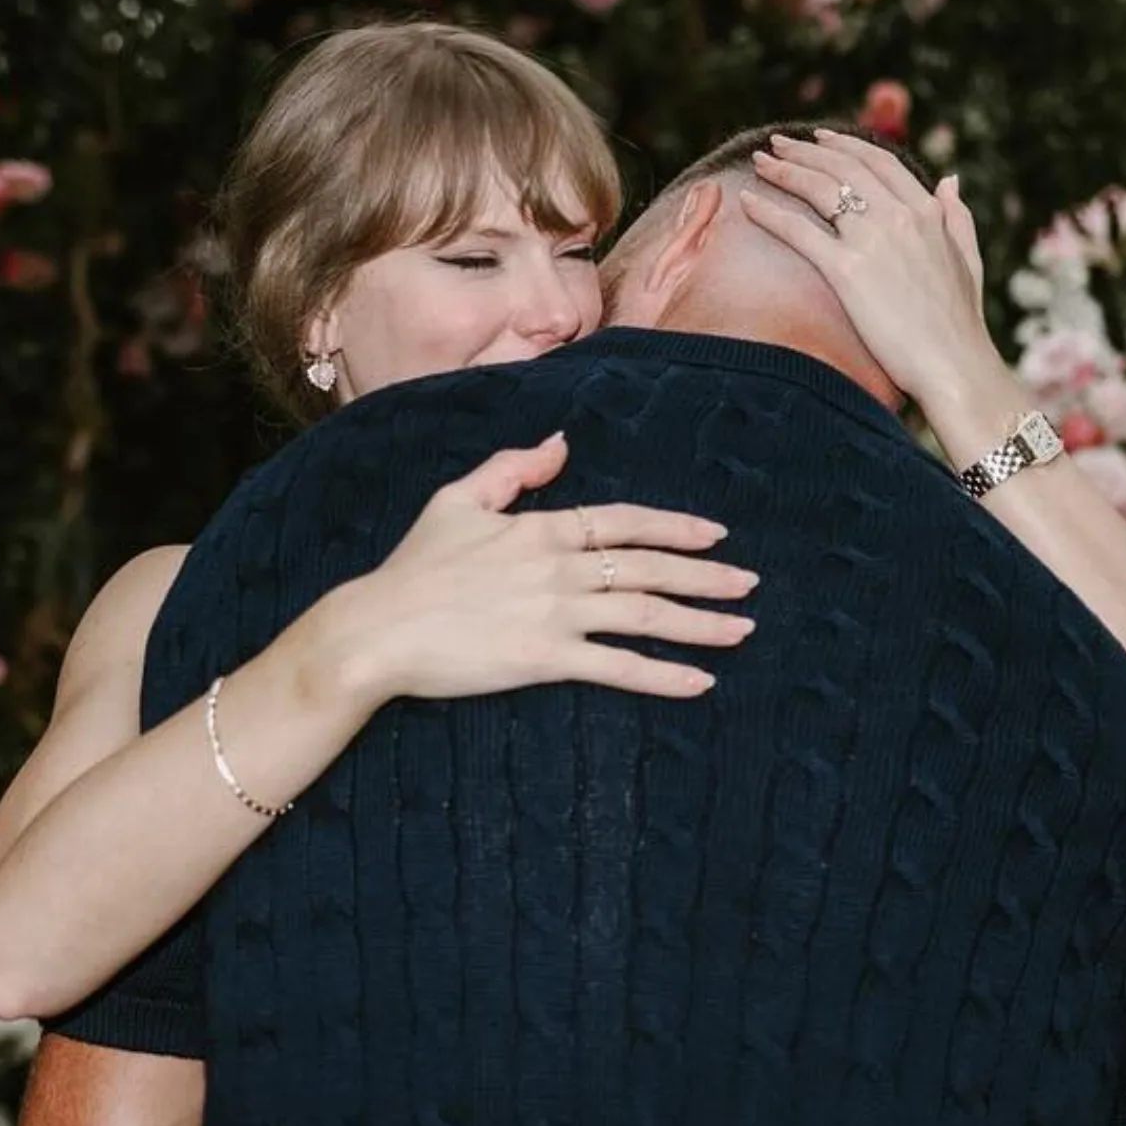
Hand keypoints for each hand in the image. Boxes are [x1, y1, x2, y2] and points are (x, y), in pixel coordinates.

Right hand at [333, 432, 756, 705]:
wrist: (375, 628)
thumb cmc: (411, 567)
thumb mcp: (456, 500)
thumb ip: (511, 468)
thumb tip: (560, 444)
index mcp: (540, 529)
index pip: (623, 522)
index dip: (674, 528)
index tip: (715, 534)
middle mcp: (557, 567)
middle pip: (649, 568)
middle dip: (707, 575)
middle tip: (750, 583)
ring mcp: (554, 613)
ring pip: (645, 615)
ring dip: (701, 623)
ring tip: (742, 629)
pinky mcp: (544, 659)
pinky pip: (617, 667)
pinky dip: (663, 675)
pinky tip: (700, 681)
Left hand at [740, 129, 1004, 415]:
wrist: (954, 364)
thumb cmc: (960, 322)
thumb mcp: (968, 259)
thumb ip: (958, 216)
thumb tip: (951, 179)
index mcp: (926, 211)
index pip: (878, 161)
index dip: (844, 144)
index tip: (820, 138)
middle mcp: (898, 216)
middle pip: (842, 167)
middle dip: (804, 150)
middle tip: (776, 143)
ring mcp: (872, 240)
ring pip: (819, 189)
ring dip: (784, 170)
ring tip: (758, 162)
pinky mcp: (847, 271)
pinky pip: (799, 231)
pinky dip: (769, 212)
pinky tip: (747, 202)